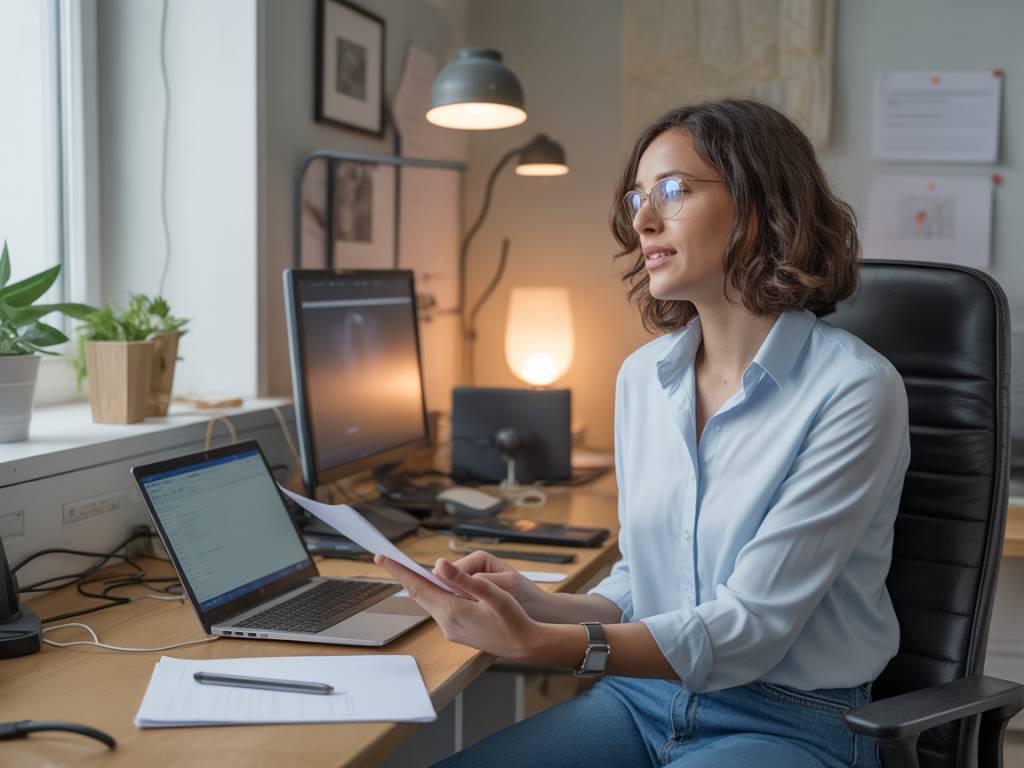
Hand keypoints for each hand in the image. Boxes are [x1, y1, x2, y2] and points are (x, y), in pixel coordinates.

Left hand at [374, 554, 542, 661]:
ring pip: (429, 601)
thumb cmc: (513, 618)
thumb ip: (464, 579)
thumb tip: (438, 565)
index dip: (399, 570)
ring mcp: (450, 629)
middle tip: (389, 558)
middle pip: (419, 594)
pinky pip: (439, 608)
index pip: (417, 586)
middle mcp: (446, 622)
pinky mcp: (456, 632)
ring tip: (410, 569)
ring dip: (420, 585)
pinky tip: (437, 587)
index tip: (382, 556)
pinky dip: (433, 595)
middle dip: (404, 576)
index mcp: (452, 610)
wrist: (525, 645)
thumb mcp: (492, 593)